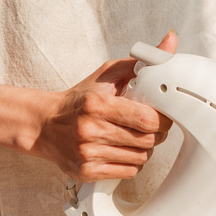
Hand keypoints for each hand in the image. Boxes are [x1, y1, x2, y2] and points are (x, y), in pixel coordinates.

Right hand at [30, 32, 177, 180]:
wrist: (45, 124)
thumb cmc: (80, 100)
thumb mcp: (106, 76)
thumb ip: (139, 63)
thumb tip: (170, 43)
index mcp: (96, 104)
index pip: (147, 119)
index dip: (162, 119)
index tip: (161, 116)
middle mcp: (90, 130)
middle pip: (148, 141)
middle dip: (155, 134)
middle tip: (149, 127)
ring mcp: (87, 153)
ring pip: (141, 159)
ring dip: (144, 149)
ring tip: (133, 138)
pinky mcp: (87, 172)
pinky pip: (128, 172)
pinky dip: (132, 163)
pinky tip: (122, 151)